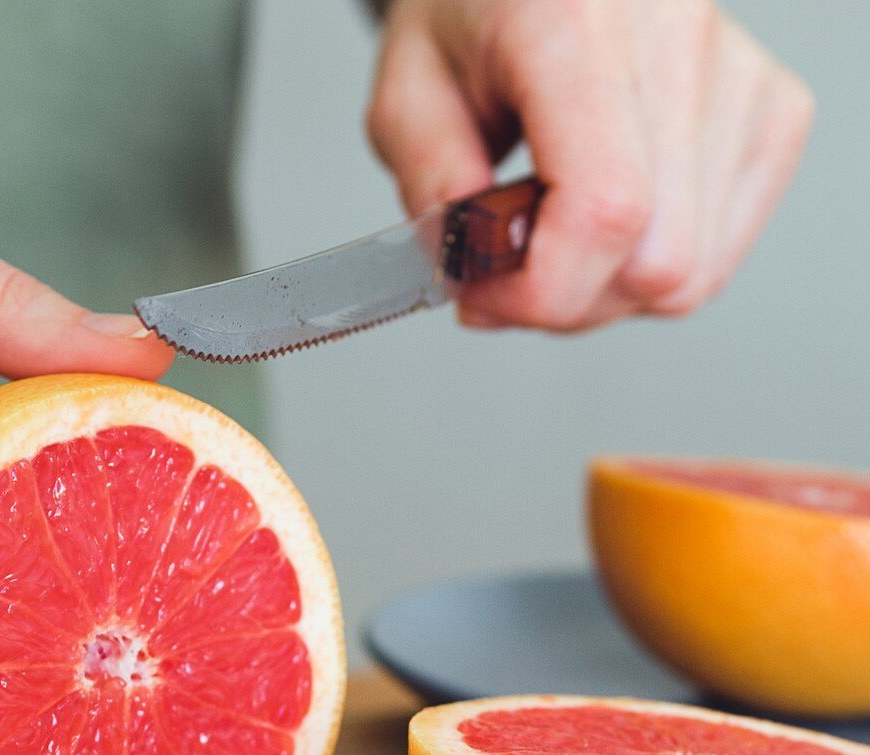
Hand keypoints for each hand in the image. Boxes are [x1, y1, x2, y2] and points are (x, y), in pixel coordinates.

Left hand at [366, 0, 813, 329]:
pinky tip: (604, 230)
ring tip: (552, 241)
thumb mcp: (404, 95)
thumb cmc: (471, 13)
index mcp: (576, 22)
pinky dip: (650, 272)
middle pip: (656, 263)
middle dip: (565, 301)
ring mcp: (740, 75)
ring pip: (691, 275)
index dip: (541, 292)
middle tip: (506, 273)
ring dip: (605, 292)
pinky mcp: (774, 110)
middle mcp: (677, 37)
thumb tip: (480, 276)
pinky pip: (718, 257)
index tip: (482, 297)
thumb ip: (431, 189)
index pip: (605, 210)